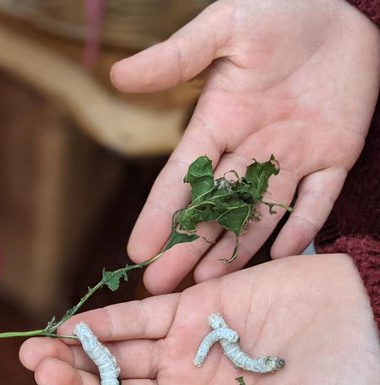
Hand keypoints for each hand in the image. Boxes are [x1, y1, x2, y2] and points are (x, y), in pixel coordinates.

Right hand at [114, 0, 379, 292]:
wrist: (340, 5)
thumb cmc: (275, 9)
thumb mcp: (223, 28)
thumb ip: (176, 57)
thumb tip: (117, 76)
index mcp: (218, 122)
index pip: (181, 178)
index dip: (160, 214)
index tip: (137, 249)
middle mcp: (249, 148)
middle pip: (214, 208)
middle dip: (188, 246)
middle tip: (163, 284)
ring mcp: (292, 156)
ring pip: (259, 213)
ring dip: (234, 249)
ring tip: (207, 284)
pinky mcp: (335, 155)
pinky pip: (318, 198)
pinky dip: (302, 226)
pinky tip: (280, 256)